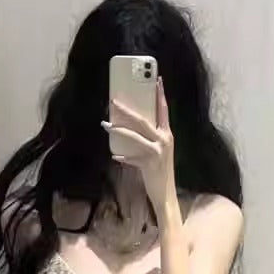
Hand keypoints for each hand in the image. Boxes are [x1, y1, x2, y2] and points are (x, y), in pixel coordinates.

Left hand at [104, 76, 175, 212]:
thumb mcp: (158, 151)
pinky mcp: (149, 164)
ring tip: (106, 124)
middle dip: (126, 110)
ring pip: (134, 136)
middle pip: (143, 120)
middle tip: (113, 101)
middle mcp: (164, 140)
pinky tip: (115, 155)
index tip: (157, 79)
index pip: (164, 109)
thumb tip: (130, 126)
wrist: (166, 195)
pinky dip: (122, 156)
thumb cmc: (160, 171)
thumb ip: (150, 138)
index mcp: (167, 134)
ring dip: (118, 130)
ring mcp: (157, 152)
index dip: (160, 94)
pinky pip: (131, 157)